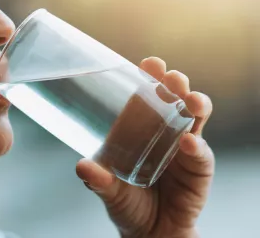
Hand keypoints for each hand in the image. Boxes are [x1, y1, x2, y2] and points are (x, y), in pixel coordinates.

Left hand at [76, 57, 212, 237]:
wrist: (151, 232)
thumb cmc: (127, 202)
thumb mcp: (108, 189)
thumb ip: (97, 180)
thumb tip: (82, 166)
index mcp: (140, 128)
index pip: (147, 95)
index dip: (149, 77)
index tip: (149, 63)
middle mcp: (164, 131)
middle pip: (174, 99)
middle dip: (175, 84)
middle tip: (171, 78)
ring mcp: (184, 147)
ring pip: (195, 118)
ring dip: (195, 105)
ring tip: (189, 101)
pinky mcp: (198, 168)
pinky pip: (201, 155)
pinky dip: (197, 148)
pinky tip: (189, 144)